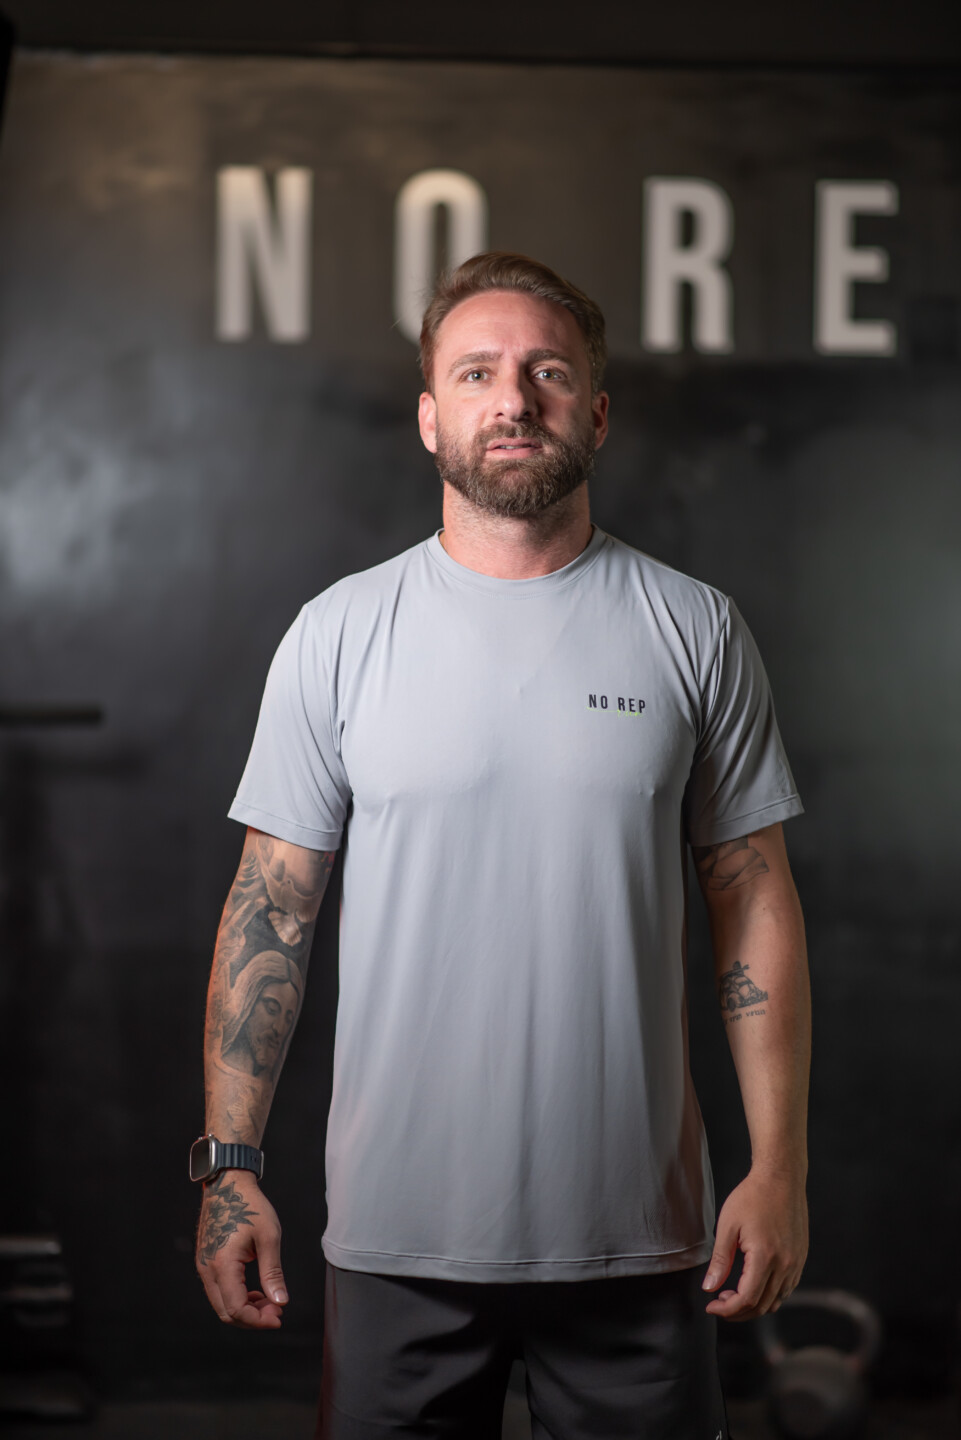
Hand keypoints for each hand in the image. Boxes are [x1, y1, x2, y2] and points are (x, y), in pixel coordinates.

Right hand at [195, 1170, 287, 1328]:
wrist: (227, 1184)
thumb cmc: (249, 1205)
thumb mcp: (269, 1237)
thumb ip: (273, 1272)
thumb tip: (281, 1301)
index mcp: (223, 1264)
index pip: (236, 1309)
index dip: (258, 1320)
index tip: (278, 1317)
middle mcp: (207, 1269)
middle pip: (226, 1313)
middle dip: (253, 1318)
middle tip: (276, 1311)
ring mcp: (203, 1266)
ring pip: (221, 1304)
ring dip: (245, 1309)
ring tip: (269, 1300)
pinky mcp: (205, 1262)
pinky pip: (218, 1291)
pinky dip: (236, 1297)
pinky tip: (254, 1291)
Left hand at [702, 1168, 807, 1320]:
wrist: (781, 1178)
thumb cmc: (752, 1197)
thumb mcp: (728, 1225)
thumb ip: (720, 1261)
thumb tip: (710, 1288)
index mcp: (765, 1257)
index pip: (747, 1299)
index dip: (727, 1310)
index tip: (711, 1306)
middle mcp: (785, 1265)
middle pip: (762, 1306)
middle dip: (737, 1311)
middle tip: (719, 1302)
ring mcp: (796, 1263)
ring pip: (776, 1301)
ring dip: (754, 1306)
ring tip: (733, 1293)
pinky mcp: (800, 1258)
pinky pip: (786, 1289)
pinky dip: (769, 1296)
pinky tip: (753, 1284)